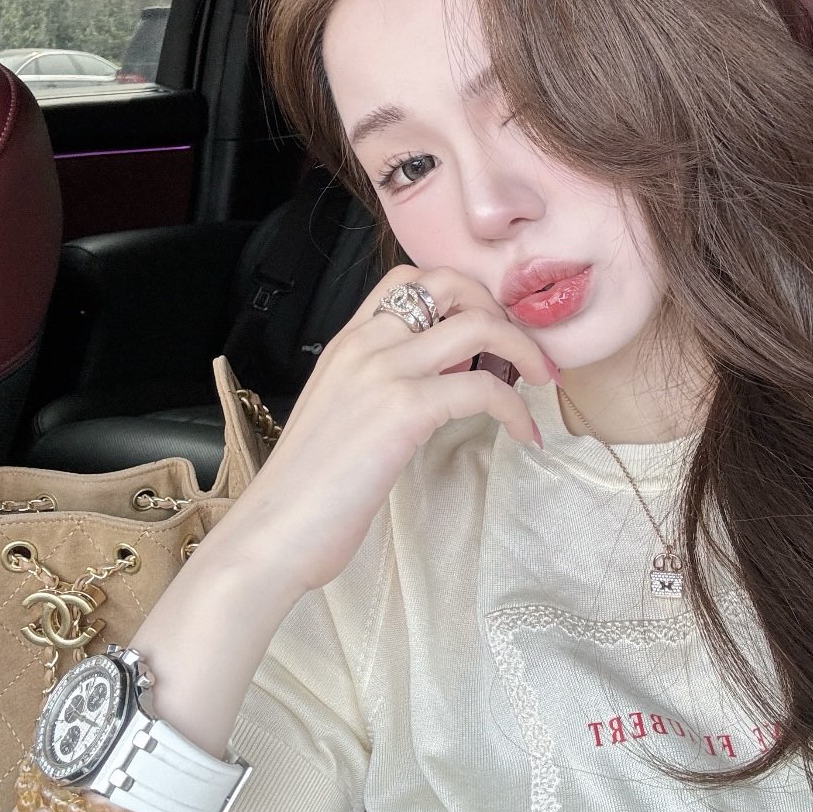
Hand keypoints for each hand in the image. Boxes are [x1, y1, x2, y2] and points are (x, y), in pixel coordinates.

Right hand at [212, 264, 554, 596]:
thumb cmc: (304, 492)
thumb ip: (378, 391)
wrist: (271, 532)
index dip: (462, 295)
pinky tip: (524, 434)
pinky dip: (517, 408)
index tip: (488, 334)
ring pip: (478, 325)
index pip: (410, 278)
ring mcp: (383, 372)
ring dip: (524, 349)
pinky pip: (485, 388)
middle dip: (499, 309)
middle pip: (450, 284)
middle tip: (522, 353)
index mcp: (346, 343)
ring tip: (541, 382)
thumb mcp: (340, 416)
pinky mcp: (403, 410)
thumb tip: (433, 390)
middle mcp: (364, 344)